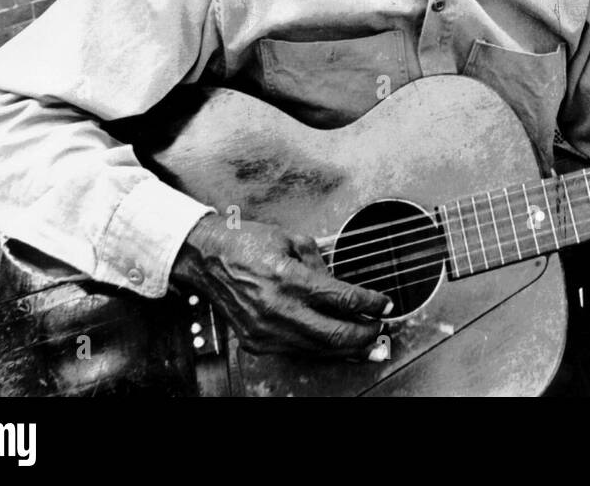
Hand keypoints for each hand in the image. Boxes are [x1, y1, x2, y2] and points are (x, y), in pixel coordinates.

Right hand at [170, 214, 390, 358]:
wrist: (206, 258)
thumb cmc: (244, 243)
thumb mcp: (290, 239)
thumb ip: (320, 262)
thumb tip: (340, 282)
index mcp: (289, 279)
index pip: (343, 299)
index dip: (370, 303)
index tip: (384, 303)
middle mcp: (278, 309)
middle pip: (335, 333)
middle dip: (365, 333)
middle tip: (380, 326)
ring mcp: (266, 330)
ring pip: (318, 348)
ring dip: (347, 348)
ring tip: (366, 342)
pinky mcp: (256, 341)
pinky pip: (297, 350)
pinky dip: (320, 348)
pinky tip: (334, 344)